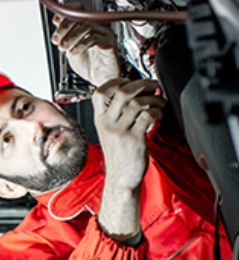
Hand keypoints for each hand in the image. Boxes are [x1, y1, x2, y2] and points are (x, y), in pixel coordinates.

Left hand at [51, 15, 119, 86]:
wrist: (100, 79)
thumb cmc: (89, 65)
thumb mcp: (70, 48)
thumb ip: (65, 35)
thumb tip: (57, 21)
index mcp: (87, 25)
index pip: (78, 8)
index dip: (66, 11)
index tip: (56, 21)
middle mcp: (97, 27)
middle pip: (81, 16)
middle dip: (64, 27)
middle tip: (57, 39)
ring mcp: (104, 33)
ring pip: (86, 26)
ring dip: (71, 37)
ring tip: (64, 48)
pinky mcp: (110, 43)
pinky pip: (94, 38)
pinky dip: (80, 45)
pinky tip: (73, 52)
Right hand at [93, 78, 163, 240]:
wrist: (121, 178)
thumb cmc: (119, 156)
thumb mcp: (110, 132)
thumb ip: (116, 115)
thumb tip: (134, 95)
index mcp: (100, 119)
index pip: (101, 91)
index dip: (117, 81)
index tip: (130, 81)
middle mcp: (108, 123)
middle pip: (122, 91)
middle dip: (142, 83)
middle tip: (153, 85)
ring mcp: (120, 130)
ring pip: (137, 102)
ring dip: (153, 98)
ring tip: (159, 102)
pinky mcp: (134, 138)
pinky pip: (147, 116)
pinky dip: (157, 112)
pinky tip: (158, 116)